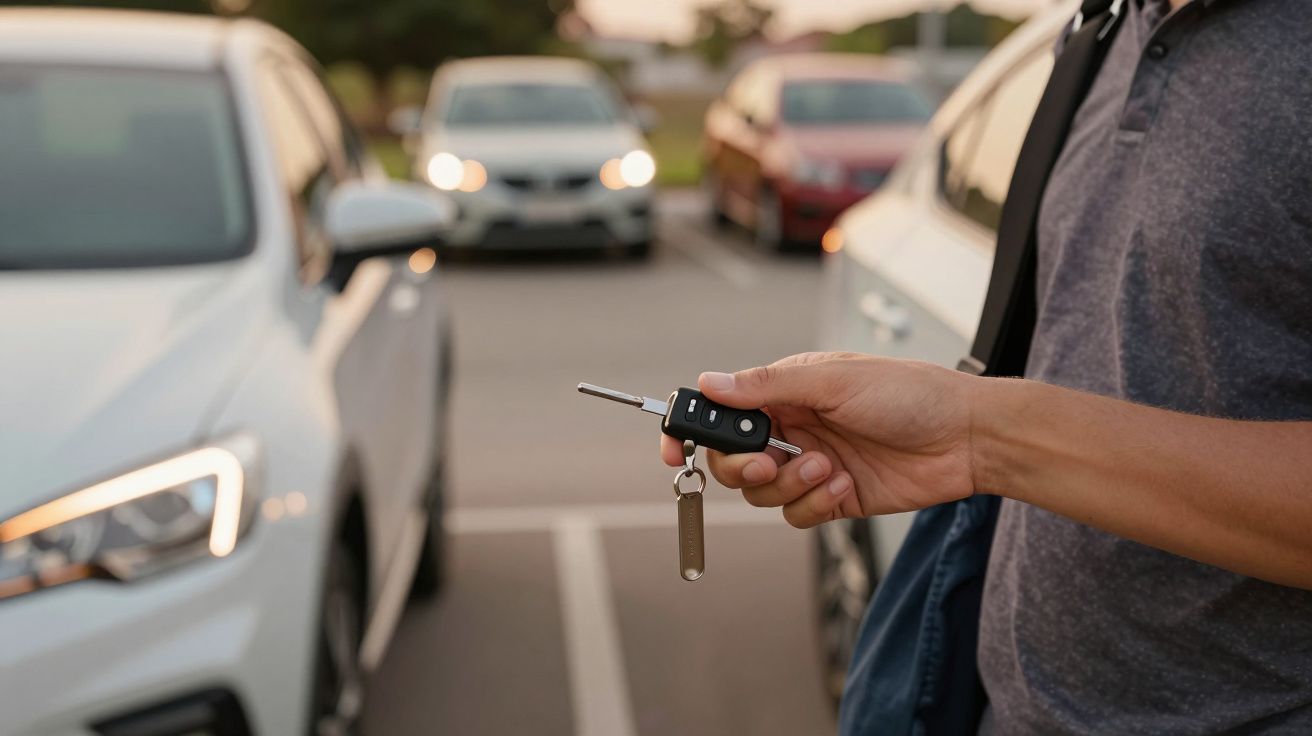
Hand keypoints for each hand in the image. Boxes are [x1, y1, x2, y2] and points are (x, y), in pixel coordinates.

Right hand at [660, 352, 978, 527]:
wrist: (966, 437)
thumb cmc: (910, 393)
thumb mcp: (834, 379)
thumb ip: (768, 384)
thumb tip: (711, 383)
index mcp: (785, 391)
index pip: (722, 411)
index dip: (692, 430)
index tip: (674, 449)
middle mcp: (792, 427)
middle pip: (731, 459)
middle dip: (741, 466)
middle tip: (768, 460)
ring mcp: (810, 465)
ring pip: (760, 492)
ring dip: (787, 485)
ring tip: (826, 469)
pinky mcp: (832, 499)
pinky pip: (795, 515)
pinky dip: (813, 505)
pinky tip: (844, 486)